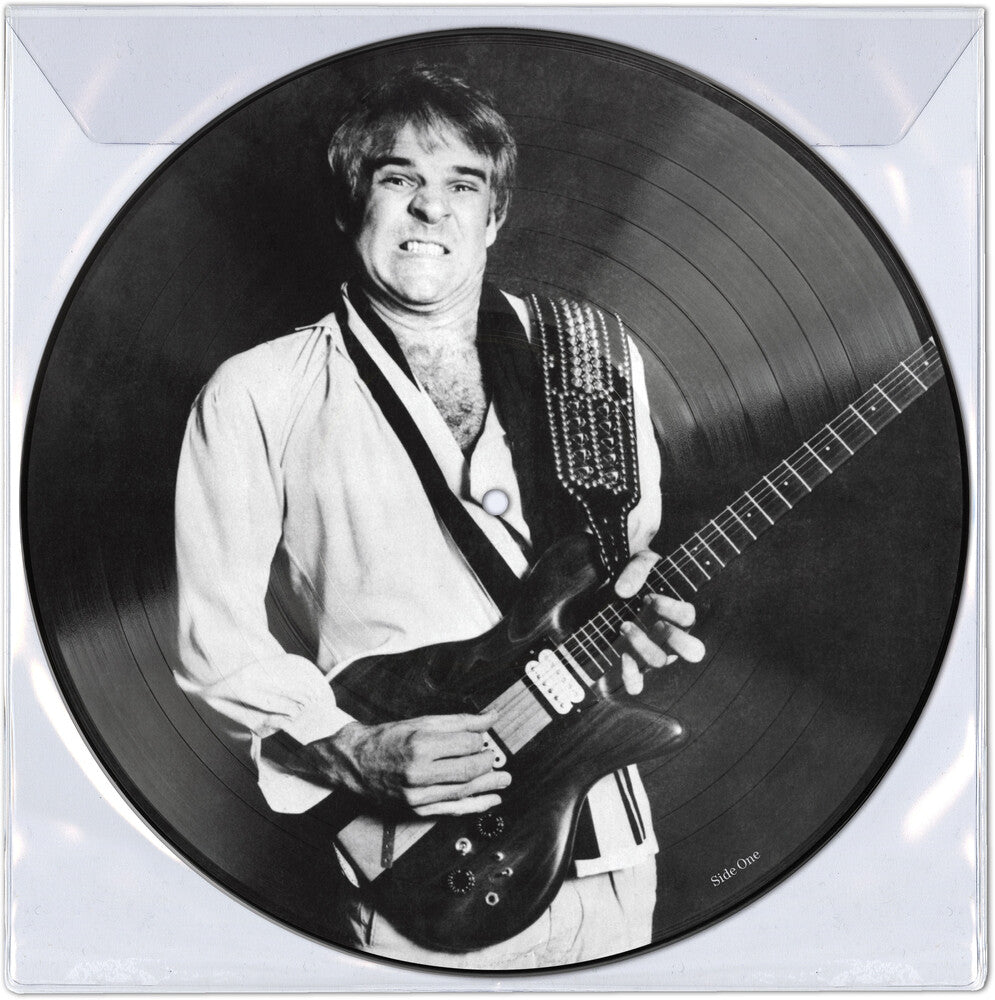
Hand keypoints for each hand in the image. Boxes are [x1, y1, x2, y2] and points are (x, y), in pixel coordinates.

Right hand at [304, 711, 510, 816]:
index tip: (480, 738)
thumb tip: (491, 718)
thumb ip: (459, 722)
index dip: (479, 741)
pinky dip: (475, 806)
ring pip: (463, 792)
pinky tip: (490, 800)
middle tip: (494, 757)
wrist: (355, 764)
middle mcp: (419, 774)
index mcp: (420, 745)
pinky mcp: (416, 811)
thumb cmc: (387, 739)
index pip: (466, 744)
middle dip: (487, 763)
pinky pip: (452, 810)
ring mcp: (417, 796)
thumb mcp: (422, 722)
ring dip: (488, 786)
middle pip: (468, 770)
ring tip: (504, 779)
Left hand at [612, 549, 705, 694]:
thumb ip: (636, 571)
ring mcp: (654, 652)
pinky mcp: (633, 664)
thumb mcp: (639, 563)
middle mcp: (671, 637)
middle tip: (659, 626)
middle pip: (693, 651)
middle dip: (679, 641)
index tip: (650, 597)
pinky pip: (636, 682)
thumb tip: (623, 590)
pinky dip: (630, 676)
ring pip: (660, 661)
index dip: (672, 609)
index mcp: (678, 614)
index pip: (688, 616)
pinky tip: (621, 658)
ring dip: (643, 645)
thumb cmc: (636, 576)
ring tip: (624, 625)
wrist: (615, 591)